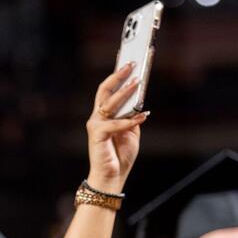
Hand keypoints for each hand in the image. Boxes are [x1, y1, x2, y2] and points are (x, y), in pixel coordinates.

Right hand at [86, 62, 147, 192]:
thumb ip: (133, 117)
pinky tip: (142, 117)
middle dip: (118, 76)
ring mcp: (96, 126)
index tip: (128, 60)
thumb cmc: (120, 156)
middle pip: (105, 91)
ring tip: (137, 81)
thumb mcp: (132, 132)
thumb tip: (139, 102)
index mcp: (104, 116)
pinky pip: (115, 124)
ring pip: (109, 103)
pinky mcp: (97, 135)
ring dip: (124, 92)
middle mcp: (97, 118)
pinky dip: (129, 121)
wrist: (111, 177)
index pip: (109, 91)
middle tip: (131, 63)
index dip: (117, 75)